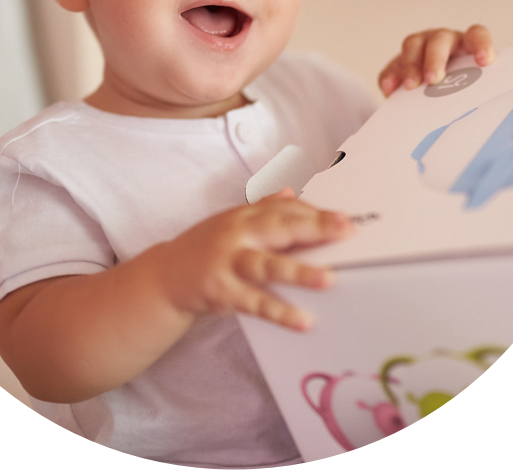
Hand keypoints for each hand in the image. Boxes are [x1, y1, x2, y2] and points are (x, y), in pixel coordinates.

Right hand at [160, 189, 352, 331]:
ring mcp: (229, 263)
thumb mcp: (231, 221)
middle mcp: (237, 234)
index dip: (315, 214)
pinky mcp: (224, 292)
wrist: (166, 277)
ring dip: (299, 272)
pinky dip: (279, 312)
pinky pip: (255, 303)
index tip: (344, 220)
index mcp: (244, 215)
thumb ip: (262, 207)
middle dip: (314, 229)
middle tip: (346, 232)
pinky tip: (303, 320)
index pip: (284, 209)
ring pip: (267, 266)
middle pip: (278, 228)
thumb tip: (292, 192)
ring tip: (329, 279)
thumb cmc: (207, 247)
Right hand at [378, 25, 494, 96]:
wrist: (431, 105)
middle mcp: (443, 42)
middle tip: (433, 80)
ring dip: (411, 65)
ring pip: (412, 44)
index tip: (484, 61)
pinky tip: (389, 90)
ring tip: (410, 86)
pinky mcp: (398, 62)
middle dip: (435, 58)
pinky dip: (390, 77)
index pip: (476, 35)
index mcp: (466, 45)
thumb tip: (471, 113)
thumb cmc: (458, 94)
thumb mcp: (467, 90)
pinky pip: (392, 66)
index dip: (481, 44)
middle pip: (439, 39)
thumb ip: (470, 95)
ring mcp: (419, 48)